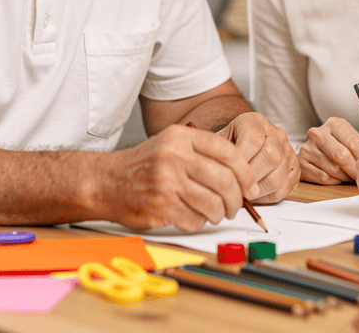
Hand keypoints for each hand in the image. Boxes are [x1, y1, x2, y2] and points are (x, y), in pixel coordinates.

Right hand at [99, 124, 256, 231]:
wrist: (108, 181)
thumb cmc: (145, 164)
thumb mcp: (172, 143)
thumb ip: (203, 151)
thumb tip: (243, 174)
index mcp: (181, 137)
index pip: (228, 152)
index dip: (246, 172)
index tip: (251, 185)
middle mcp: (174, 156)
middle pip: (225, 180)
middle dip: (237, 198)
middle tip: (236, 205)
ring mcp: (167, 182)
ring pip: (213, 203)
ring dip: (220, 213)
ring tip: (217, 213)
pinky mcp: (162, 207)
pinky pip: (195, 219)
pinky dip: (199, 222)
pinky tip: (193, 215)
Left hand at [217, 111, 299, 203]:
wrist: (243, 143)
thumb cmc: (230, 144)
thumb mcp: (219, 141)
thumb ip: (217, 152)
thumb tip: (213, 173)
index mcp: (255, 121)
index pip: (253, 139)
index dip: (240, 160)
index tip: (228, 173)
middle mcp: (275, 133)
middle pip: (270, 158)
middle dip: (250, 178)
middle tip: (235, 189)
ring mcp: (287, 150)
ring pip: (278, 176)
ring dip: (258, 191)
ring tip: (243, 194)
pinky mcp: (295, 167)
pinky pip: (286, 187)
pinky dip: (269, 196)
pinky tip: (256, 195)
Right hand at [298, 117, 358, 183]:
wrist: (313, 155)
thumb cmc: (338, 148)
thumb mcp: (352, 141)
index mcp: (334, 124)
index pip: (354, 143)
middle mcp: (318, 133)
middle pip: (342, 156)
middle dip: (355, 170)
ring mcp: (307, 147)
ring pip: (333, 169)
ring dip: (344, 177)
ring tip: (348, 177)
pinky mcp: (301, 162)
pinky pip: (323, 177)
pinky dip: (333, 181)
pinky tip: (336, 178)